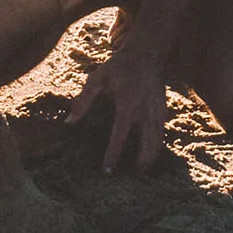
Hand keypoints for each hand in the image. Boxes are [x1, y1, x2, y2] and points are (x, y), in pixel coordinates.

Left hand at [66, 43, 169, 174]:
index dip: (113, 155)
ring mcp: (157, 111)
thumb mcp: (97, 78)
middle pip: (148, 145)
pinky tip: (147, 155)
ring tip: (139, 172)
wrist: (147, 53)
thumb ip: (83, 100)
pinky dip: (156, 147)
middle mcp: (145, 110)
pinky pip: (161, 134)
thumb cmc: (119, 67)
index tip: (107, 172)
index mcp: (127, 104)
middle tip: (130, 180)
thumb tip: (68, 122)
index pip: (120, 136)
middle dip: (141, 164)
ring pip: (158, 142)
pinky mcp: (163, 111)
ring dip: (150, 158)